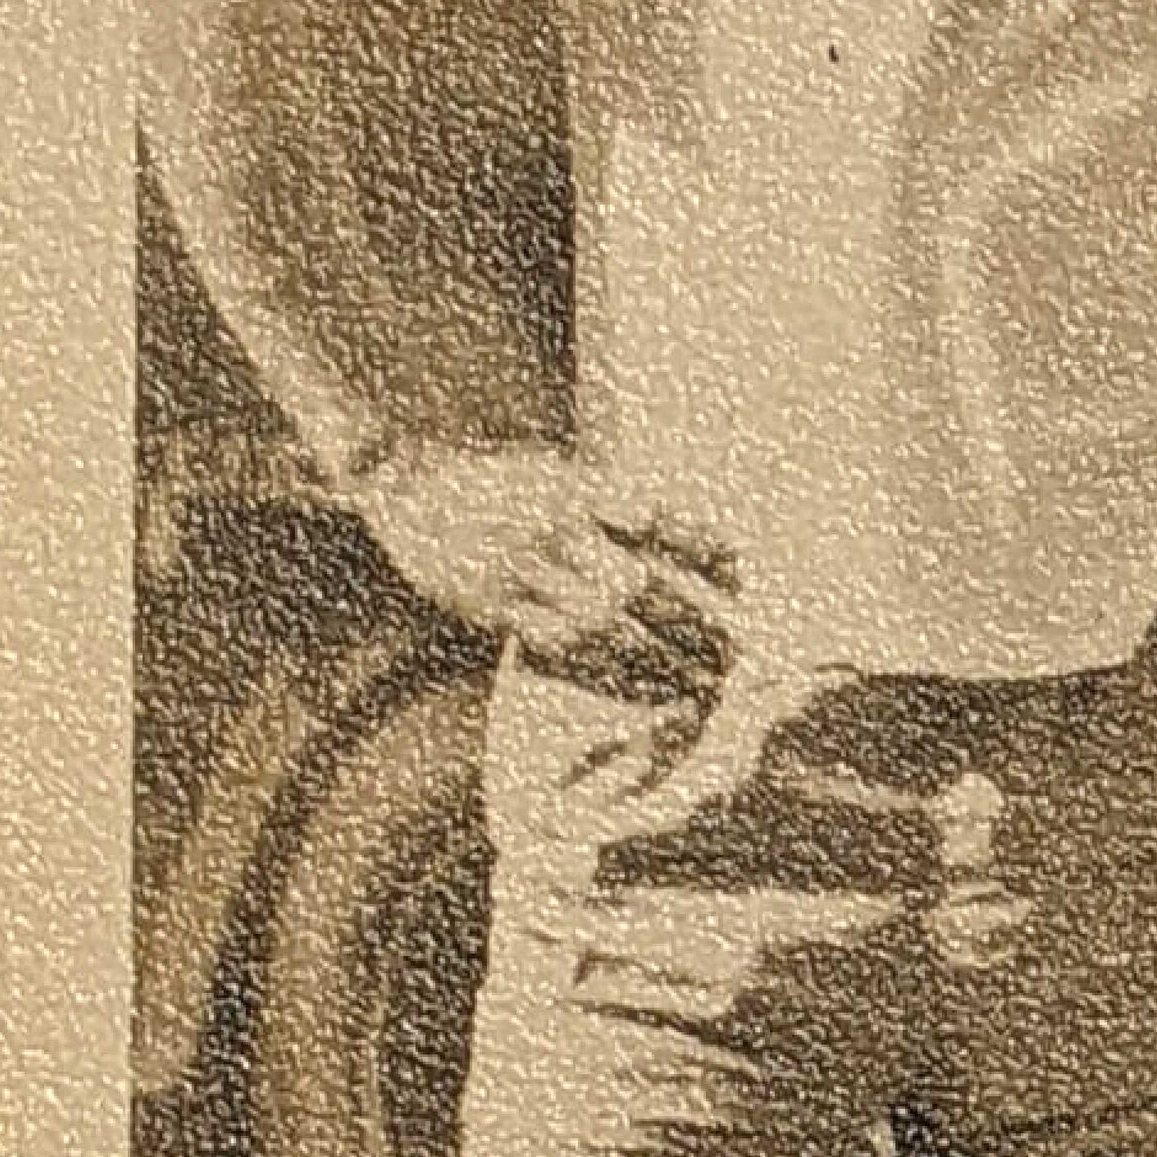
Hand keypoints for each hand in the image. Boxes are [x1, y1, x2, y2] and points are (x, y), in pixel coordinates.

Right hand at [362, 441, 741, 696]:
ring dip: (657, 656)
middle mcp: (553, 526)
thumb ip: (615, 497)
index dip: (706, 553)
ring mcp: (521, 566)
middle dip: (691, 622)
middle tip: (736, 653)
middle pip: (640, 585)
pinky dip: (605, 668)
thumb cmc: (497, 479)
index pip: (659, 521)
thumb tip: (675, 525)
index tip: (747, 582)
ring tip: (700, 683)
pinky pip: (557, 643)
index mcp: (577, 488)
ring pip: (603, 623)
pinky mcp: (491, 602)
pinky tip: (641, 685)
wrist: (409, 485)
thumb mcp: (561, 471)